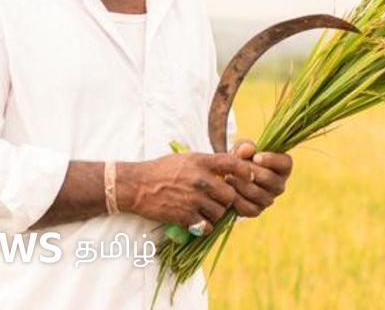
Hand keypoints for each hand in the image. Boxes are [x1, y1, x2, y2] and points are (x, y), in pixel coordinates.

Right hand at [115, 153, 252, 234]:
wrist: (136, 185)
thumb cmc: (161, 170)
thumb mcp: (186, 159)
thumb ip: (207, 164)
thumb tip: (229, 169)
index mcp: (201, 162)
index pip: (233, 164)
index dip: (245, 172)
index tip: (248, 179)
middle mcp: (200, 179)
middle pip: (230, 195)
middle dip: (226, 201)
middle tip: (218, 202)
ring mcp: (193, 198)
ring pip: (220, 213)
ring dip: (215, 215)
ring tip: (205, 212)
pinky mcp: (185, 215)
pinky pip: (207, 226)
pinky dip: (204, 226)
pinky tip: (197, 222)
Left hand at [226, 140, 292, 217]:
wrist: (229, 177)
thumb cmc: (241, 159)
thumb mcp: (242, 149)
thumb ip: (245, 146)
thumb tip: (247, 150)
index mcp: (282, 167)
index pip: (285, 163)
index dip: (272, 160)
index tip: (256, 157)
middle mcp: (279, 185)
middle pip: (270, 179)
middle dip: (251, 171)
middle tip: (236, 166)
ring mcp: (269, 200)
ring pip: (258, 193)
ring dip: (241, 184)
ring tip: (228, 176)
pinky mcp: (256, 211)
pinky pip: (248, 208)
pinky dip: (236, 199)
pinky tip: (228, 190)